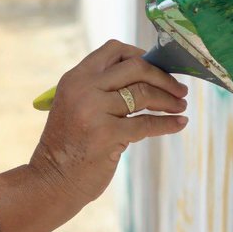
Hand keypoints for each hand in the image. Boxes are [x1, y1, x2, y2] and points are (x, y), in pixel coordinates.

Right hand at [29, 40, 187, 206]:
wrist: (51, 181)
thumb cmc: (70, 145)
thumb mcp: (76, 106)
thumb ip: (102, 89)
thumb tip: (149, 77)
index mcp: (75, 78)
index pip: (114, 50)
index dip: (141, 55)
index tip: (158, 67)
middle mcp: (83, 89)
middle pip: (135, 67)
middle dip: (163, 77)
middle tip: (180, 89)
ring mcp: (94, 111)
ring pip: (144, 94)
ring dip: (169, 100)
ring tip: (181, 106)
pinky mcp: (107, 135)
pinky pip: (147, 124)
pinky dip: (168, 123)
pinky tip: (179, 124)